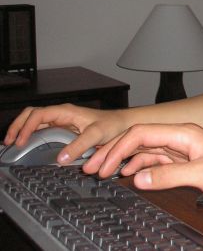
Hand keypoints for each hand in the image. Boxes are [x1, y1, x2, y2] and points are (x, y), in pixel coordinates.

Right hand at [3, 103, 127, 163]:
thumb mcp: (96, 135)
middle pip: (31, 114)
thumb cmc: (112, 124)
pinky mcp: (65, 129)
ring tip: (13, 143)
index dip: (26, 127)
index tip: (20, 141)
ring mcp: (62, 121)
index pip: (38, 115)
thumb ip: (79, 145)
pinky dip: (32, 134)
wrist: (123, 124)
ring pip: (35, 120)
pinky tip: (29, 144)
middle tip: (9, 142)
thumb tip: (60, 158)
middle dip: (17, 126)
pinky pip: (43, 128)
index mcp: (66, 111)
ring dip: (23, 129)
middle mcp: (62, 114)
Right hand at [84, 122, 202, 205]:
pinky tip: (127, 174)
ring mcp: (181, 149)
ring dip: (123, 160)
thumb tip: (138, 177)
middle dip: (114, 152)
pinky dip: (137, 167)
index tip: (103, 163)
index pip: (143, 133)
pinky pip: (154, 161)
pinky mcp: (184, 162)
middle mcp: (181, 138)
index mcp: (185, 134)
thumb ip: (171, 174)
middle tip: (93, 168)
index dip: (119, 147)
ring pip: (144, 150)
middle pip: (139, 140)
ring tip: (103, 172)